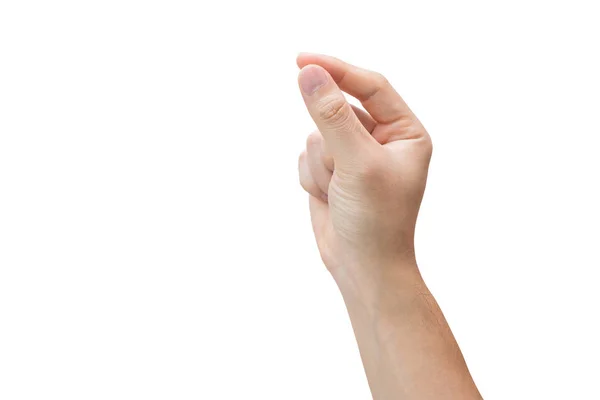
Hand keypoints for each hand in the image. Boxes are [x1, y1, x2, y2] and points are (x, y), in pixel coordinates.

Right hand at [297, 54, 431, 277]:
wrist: (363, 269)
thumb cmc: (376, 221)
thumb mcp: (358, 163)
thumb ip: (332, 116)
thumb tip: (309, 73)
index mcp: (404, 133)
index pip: (370, 86)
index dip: (337, 70)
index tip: (302, 60)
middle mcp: (380, 140)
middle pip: (337, 111)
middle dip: (332, 144)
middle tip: (341, 173)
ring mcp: (353, 156)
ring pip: (315, 136)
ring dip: (321, 167)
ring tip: (339, 193)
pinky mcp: (331, 172)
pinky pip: (305, 157)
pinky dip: (311, 179)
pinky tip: (328, 199)